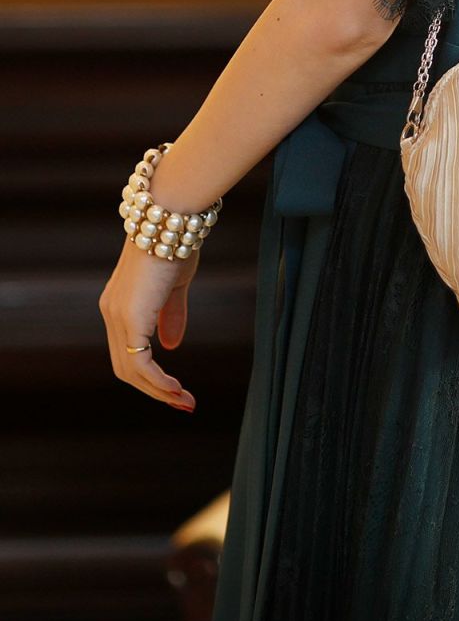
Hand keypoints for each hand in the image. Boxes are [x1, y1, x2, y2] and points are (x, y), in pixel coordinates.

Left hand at [99, 235, 201, 410]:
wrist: (171, 218)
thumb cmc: (175, 242)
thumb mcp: (176, 285)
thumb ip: (171, 315)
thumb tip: (172, 346)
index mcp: (120, 305)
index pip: (128, 351)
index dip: (150, 373)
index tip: (177, 387)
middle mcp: (111, 313)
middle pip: (125, 368)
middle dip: (155, 390)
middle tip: (183, 402)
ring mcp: (118, 317)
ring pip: (131, 371)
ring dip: (159, 391)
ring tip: (184, 401)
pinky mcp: (130, 318)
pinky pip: (140, 363)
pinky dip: (158, 381)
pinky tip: (176, 389)